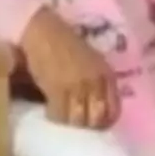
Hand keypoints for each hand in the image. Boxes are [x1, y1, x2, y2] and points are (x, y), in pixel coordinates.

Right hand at [21, 8, 119, 128]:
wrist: (41, 29)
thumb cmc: (63, 43)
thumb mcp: (90, 61)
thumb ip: (96, 83)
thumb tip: (92, 109)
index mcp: (107, 76)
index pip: (113, 112)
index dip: (102, 123)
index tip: (91, 124)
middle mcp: (96, 83)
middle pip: (96, 119)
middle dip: (85, 126)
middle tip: (73, 123)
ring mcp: (77, 86)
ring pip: (78, 120)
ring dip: (68, 123)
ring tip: (60, 117)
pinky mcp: (57, 88)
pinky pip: (59, 113)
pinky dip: (53, 116)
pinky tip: (48, 111)